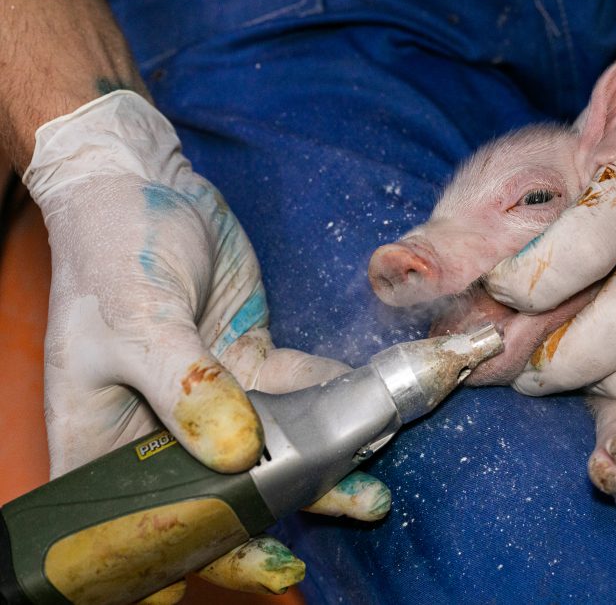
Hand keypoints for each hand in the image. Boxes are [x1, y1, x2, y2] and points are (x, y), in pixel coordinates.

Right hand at [23, 91, 389, 598]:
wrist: (140, 183)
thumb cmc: (111, 250)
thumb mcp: (136, 320)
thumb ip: (187, 388)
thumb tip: (237, 455)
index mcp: (102, 447)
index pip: (145, 530)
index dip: (200, 559)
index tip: (268, 565)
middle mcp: (158, 436)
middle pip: (225, 499)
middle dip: (290, 511)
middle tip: (355, 504)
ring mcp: (210, 402)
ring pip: (274, 448)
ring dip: (328, 458)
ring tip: (380, 468)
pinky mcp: (247, 364)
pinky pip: (298, 391)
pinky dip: (335, 395)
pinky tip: (374, 403)